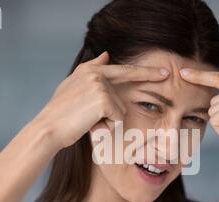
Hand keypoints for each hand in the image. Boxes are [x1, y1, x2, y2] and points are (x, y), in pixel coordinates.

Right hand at [33, 51, 169, 150]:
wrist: (49, 129)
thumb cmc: (60, 113)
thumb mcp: (72, 88)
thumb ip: (90, 70)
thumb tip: (106, 55)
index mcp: (89, 71)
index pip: (121, 69)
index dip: (143, 71)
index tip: (163, 72)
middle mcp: (95, 73)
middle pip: (127, 83)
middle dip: (150, 76)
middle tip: (169, 72)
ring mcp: (99, 85)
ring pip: (120, 108)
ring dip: (108, 119)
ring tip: (88, 120)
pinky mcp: (103, 99)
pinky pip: (117, 117)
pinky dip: (106, 125)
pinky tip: (91, 125)